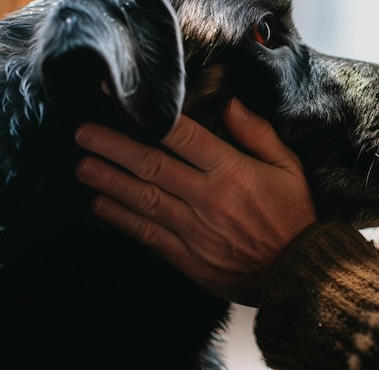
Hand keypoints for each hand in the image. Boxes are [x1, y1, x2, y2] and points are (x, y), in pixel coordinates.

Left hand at [74, 98, 316, 305]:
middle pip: (152, 166)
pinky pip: (148, 235)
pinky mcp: (188, 258)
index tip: (124, 106)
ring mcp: (195, 230)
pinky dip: (121, 219)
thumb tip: (231, 103)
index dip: (150, 119)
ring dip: (108, 181)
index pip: (184, 137)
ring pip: (143, 199)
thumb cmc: (294, 215)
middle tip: (83, 134)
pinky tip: (100, 205)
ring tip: (81, 166)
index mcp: (233, 172)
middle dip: (113, 147)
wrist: (298, 274)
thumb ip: (258, 133)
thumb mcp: (289, 167)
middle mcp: (208, 198)